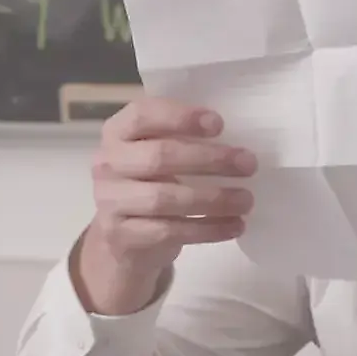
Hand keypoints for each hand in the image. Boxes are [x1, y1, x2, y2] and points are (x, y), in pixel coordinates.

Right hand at [77, 98, 257, 314]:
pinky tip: (235, 225)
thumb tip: (238, 137)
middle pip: (159, 157)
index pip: (142, 115)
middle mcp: (107, 164)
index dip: (180, 117)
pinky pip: (170, 231)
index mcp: (117, 132)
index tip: (219, 124)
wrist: (124, 240)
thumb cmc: (151, 184)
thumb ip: (182, 138)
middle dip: (209, 159)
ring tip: (246, 200)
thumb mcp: (158, 154)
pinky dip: (208, 229)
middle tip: (248, 164)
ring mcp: (110, 202)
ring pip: (165, 198)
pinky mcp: (122, 236)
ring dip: (213, 199)